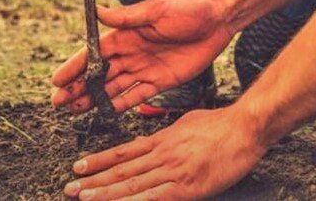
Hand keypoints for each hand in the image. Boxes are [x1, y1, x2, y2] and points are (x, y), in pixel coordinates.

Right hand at [51, 0, 231, 112]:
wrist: (218, 20)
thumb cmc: (188, 9)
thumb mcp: (157, 9)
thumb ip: (128, 17)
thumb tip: (97, 12)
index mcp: (127, 33)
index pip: (95, 52)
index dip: (75, 66)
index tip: (57, 80)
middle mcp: (132, 52)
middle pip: (99, 73)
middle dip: (78, 87)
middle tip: (58, 102)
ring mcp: (145, 67)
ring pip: (113, 86)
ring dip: (93, 97)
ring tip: (73, 110)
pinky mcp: (160, 80)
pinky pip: (136, 95)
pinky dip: (120, 104)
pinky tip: (104, 112)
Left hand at [63, 105, 266, 199]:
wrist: (245, 128)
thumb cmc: (221, 124)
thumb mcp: (187, 120)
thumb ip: (167, 131)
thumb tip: (152, 136)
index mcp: (163, 139)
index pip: (124, 152)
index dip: (100, 160)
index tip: (79, 166)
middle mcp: (162, 154)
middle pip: (122, 170)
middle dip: (94, 180)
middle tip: (70, 187)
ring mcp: (173, 170)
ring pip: (132, 184)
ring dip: (105, 193)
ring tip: (83, 197)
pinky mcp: (186, 186)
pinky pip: (154, 197)